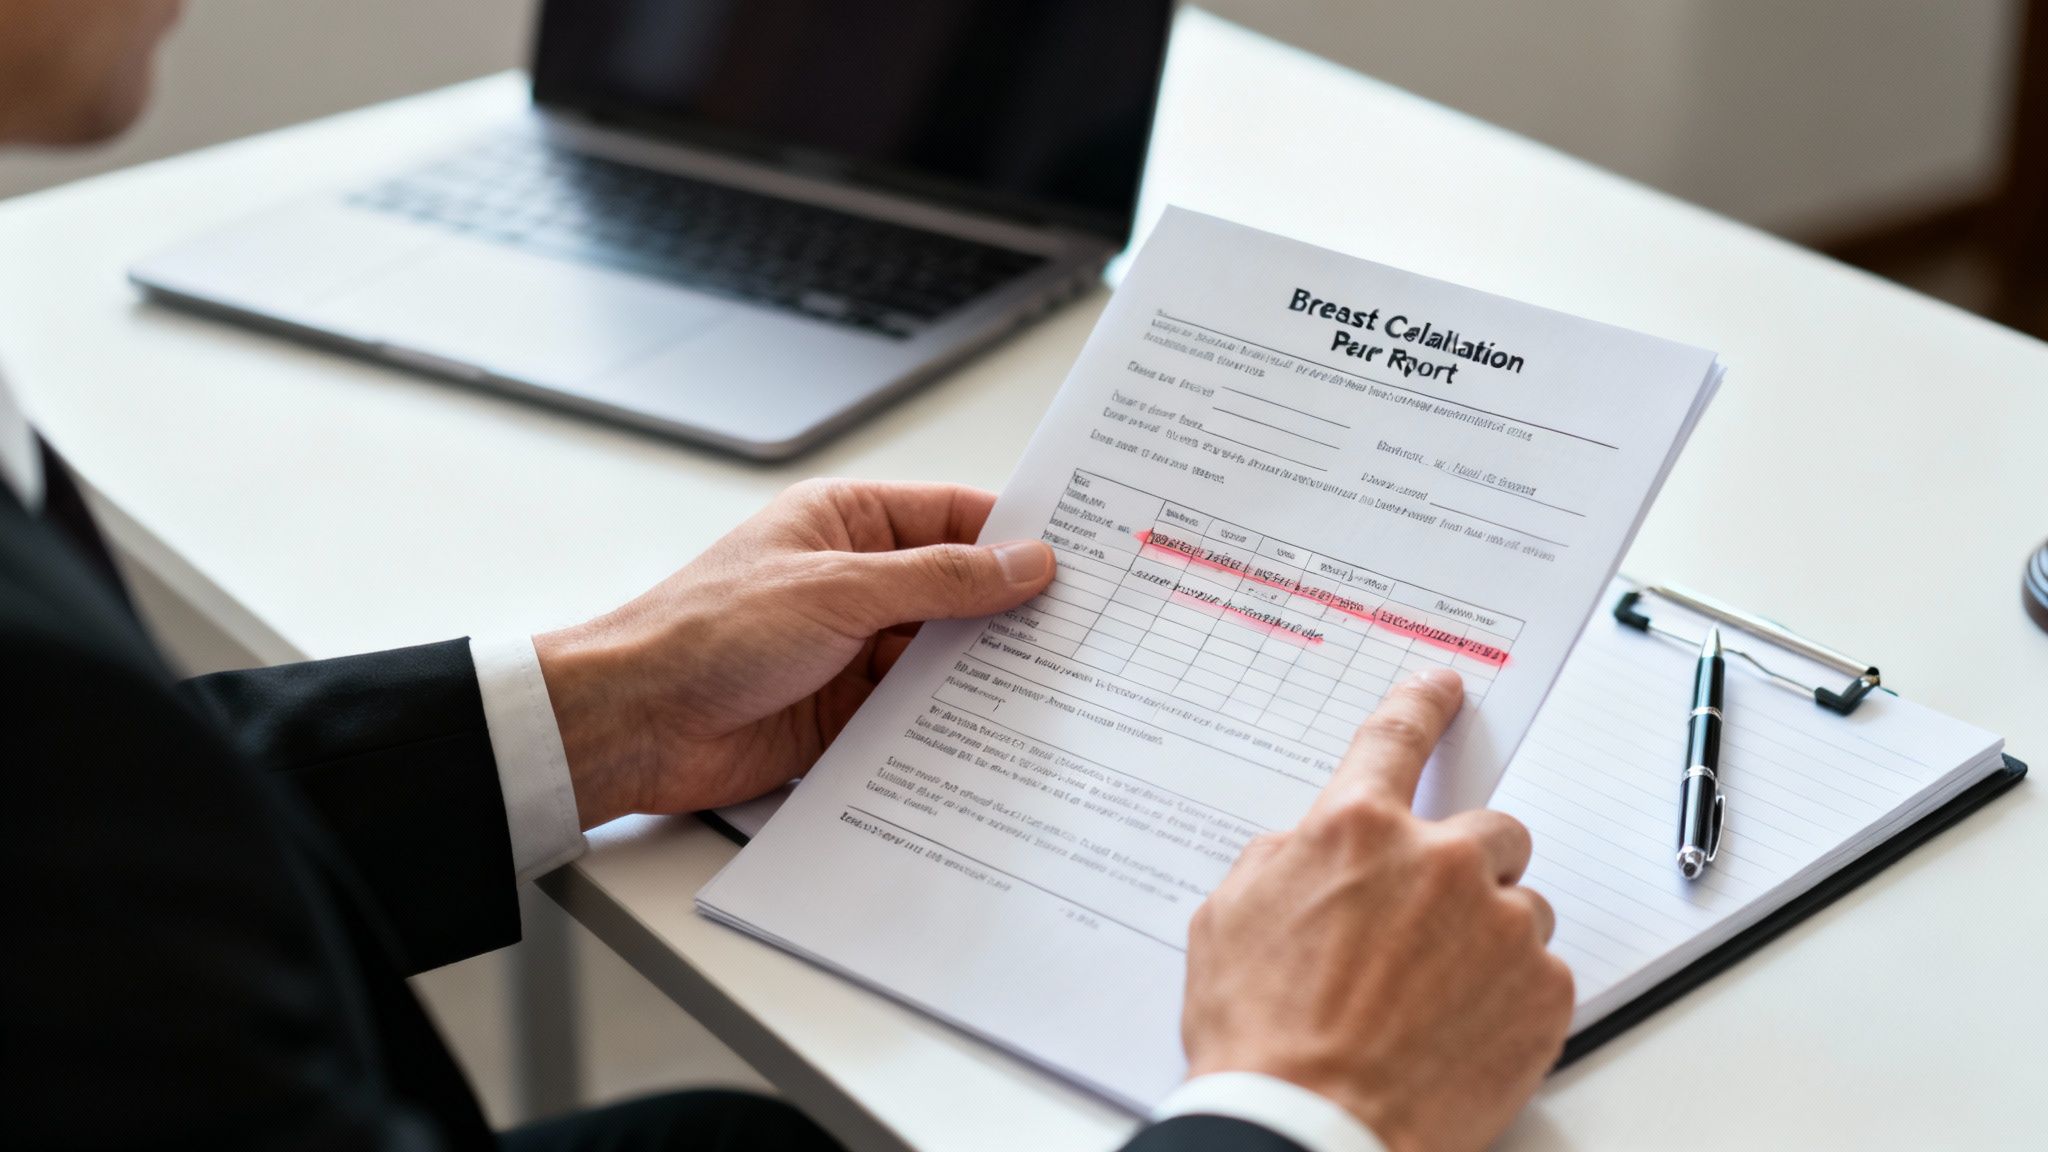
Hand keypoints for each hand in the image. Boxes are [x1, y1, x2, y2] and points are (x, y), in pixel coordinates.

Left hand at [533, 479, 1054, 827]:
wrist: (634, 723)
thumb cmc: (706, 632)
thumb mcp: (838, 590)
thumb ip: (939, 580)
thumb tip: (1022, 562)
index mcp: (846, 523)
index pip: (954, 517)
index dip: (1016, 536)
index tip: (1080, 557)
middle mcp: (855, 583)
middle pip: (957, 592)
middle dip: (1012, 612)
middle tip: (1087, 630)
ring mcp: (851, 651)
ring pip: (942, 658)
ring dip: (985, 674)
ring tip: (1058, 687)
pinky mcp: (845, 715)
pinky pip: (916, 714)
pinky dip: (952, 723)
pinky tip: (997, 734)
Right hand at [1180, 669, 1572, 1151]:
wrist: (1310, 1128)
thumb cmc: (1260, 1035)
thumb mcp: (1229, 918)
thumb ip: (1285, 860)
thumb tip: (1312, 848)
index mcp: (1356, 832)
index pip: (1397, 737)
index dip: (1421, 704)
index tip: (1442, 688)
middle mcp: (1440, 863)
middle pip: (1489, 829)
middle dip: (1465, 865)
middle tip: (1428, 922)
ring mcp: (1501, 927)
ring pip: (1519, 906)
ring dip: (1488, 937)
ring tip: (1433, 998)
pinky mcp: (1544, 993)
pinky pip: (1541, 973)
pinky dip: (1510, 998)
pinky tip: (1458, 1032)